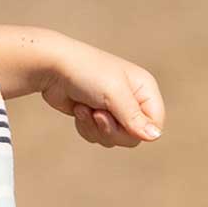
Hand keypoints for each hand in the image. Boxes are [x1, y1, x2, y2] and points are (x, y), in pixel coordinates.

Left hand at [35, 38, 164, 149]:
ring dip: (95, 128)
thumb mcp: (114, 94)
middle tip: (98, 114)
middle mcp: (133, 100)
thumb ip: (134, 117)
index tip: (120, 121)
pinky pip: (97, 136)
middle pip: (133, 137)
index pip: (155, 124)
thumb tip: (155, 136)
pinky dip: (86, 127)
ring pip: (113, 139)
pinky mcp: (95, 117)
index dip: (139, 131)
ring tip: (86, 107)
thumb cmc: (86, 73)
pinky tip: (79, 109)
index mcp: (145, 89)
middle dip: (111, 130)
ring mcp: (114, 109)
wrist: (52, 67)